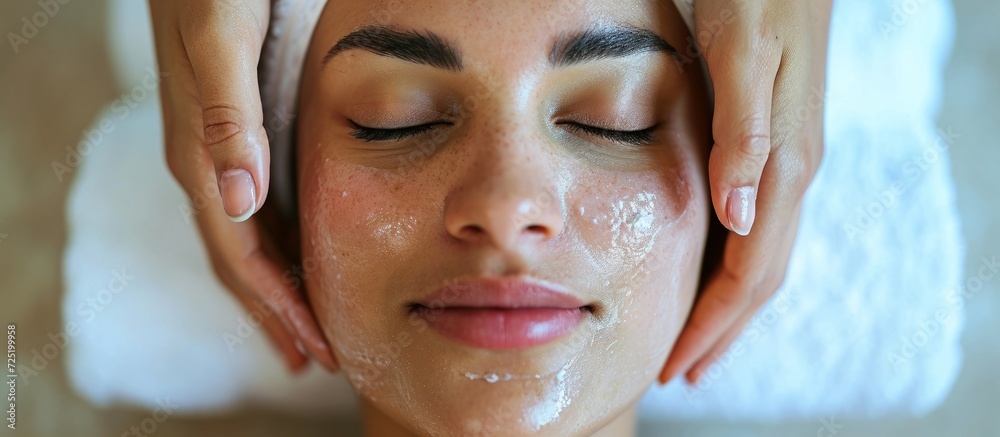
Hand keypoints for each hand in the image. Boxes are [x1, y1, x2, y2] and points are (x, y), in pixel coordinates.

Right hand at [148, 0, 336, 371]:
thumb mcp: (221, 42)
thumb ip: (229, 117)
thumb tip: (240, 201)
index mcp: (201, 154)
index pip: (241, 253)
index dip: (277, 306)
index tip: (315, 347)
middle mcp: (206, 162)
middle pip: (242, 261)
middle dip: (277, 314)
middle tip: (316, 359)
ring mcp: (218, 150)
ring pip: (248, 239)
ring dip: (277, 289)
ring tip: (305, 328)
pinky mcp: (236, 132)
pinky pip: (255, 207)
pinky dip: (279, 244)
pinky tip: (299, 254)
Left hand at [659, 0, 830, 383]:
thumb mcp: (743, 52)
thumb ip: (744, 131)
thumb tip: (740, 215)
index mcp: (785, 160)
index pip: (750, 270)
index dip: (715, 324)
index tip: (678, 365)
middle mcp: (791, 168)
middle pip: (760, 277)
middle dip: (722, 332)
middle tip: (682, 374)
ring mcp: (786, 158)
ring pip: (761, 255)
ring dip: (728, 307)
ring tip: (696, 342)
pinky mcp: (773, 143)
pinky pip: (756, 225)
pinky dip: (730, 263)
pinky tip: (708, 270)